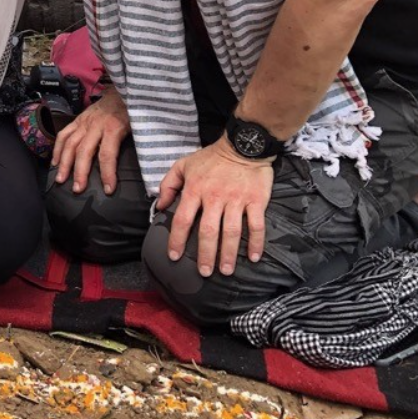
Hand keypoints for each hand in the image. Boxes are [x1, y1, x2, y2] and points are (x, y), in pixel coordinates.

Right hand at [51, 84, 129, 193]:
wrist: (122, 89)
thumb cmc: (132, 110)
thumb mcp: (139, 125)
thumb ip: (136, 143)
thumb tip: (140, 168)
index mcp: (113, 127)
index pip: (107, 154)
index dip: (107, 173)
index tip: (109, 190)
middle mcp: (95, 125)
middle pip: (84, 151)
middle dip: (79, 172)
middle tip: (77, 189)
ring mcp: (84, 121)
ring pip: (70, 143)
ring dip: (64, 163)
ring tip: (60, 180)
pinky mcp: (77, 119)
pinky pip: (63, 134)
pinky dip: (57, 148)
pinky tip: (54, 162)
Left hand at [157, 138, 275, 276]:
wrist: (243, 145)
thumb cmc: (211, 158)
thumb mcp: (183, 165)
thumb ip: (168, 185)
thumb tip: (161, 206)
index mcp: (195, 189)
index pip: (182, 219)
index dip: (176, 239)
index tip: (174, 256)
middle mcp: (215, 197)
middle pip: (208, 231)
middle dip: (205, 254)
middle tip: (204, 272)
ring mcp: (237, 200)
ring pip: (232, 232)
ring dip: (228, 254)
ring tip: (225, 271)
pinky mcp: (256, 201)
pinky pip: (257, 225)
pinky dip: (256, 243)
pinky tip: (254, 257)